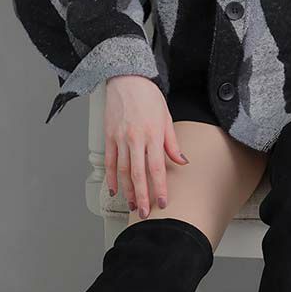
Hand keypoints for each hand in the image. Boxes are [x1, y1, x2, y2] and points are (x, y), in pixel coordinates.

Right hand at [104, 75, 188, 218]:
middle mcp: (135, 139)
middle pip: (139, 175)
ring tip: (133, 204)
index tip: (162, 202)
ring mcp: (120, 139)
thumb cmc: (147, 96)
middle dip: (143, 196)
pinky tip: (115, 189)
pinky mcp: (109, 137)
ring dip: (128, 191)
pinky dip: (112, 178)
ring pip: (123, 171)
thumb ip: (172, 143)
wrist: (126, 79)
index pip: (157, 168)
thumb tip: (181, 161)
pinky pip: (110, 162)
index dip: (160, 188)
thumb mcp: (166, 118)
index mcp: (152, 135)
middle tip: (145, 212)